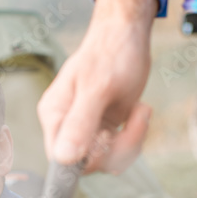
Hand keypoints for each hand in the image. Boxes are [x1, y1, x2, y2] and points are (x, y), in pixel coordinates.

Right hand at [38, 0, 157, 173]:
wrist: (128, 35)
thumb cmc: (111, 53)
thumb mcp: (97, 88)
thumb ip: (80, 122)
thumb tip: (64, 158)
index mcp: (55, 115)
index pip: (61, 158)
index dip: (88, 158)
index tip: (109, 138)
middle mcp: (67, 125)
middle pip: (87, 163)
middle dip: (117, 147)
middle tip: (135, 118)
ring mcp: (86, 128)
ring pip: (106, 160)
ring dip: (131, 140)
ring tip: (141, 111)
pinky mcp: (104, 128)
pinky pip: (118, 150)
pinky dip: (134, 136)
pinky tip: (140, 113)